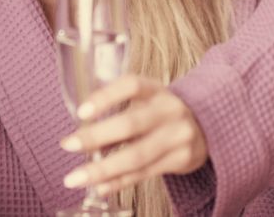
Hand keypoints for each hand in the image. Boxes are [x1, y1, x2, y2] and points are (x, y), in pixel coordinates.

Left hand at [59, 74, 208, 195]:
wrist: (206, 127)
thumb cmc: (160, 111)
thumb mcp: (146, 99)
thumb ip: (119, 108)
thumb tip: (80, 130)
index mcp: (156, 89)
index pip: (131, 85)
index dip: (106, 97)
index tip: (81, 112)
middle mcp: (169, 110)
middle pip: (131, 124)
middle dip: (97, 136)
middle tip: (67, 145)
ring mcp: (178, 137)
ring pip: (136, 156)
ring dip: (102, 169)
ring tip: (74, 178)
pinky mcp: (181, 160)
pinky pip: (144, 174)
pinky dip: (118, 182)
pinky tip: (98, 187)